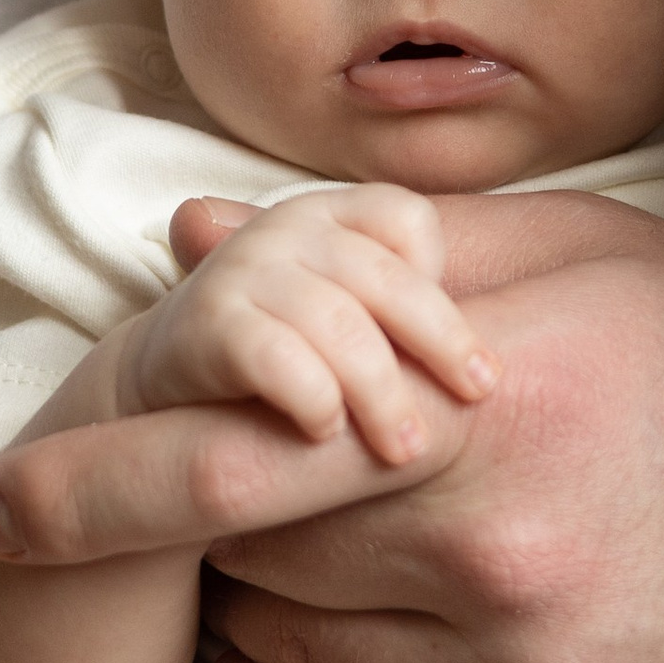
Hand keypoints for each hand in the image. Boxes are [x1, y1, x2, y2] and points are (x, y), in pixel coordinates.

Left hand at [0, 189, 663, 662]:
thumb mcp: (592, 260)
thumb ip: (385, 249)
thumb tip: (191, 244)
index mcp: (507, 401)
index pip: (241, 443)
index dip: (101, 479)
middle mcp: (511, 556)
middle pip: (251, 548)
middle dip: (223, 510)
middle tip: (256, 483)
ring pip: (280, 654)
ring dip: (255, 609)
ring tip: (326, 558)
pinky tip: (311, 661)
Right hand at [116, 185, 496, 463]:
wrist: (164, 397)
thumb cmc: (287, 361)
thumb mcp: (349, 322)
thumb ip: (404, 322)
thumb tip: (499, 368)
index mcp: (332, 213)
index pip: (408, 221)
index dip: (445, 292)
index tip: (472, 368)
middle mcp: (288, 225)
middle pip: (385, 278)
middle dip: (439, 345)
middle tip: (472, 403)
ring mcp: (243, 268)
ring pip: (339, 324)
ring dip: (382, 392)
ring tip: (404, 449)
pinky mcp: (205, 322)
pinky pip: (278, 357)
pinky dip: (314, 398)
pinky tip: (327, 433)